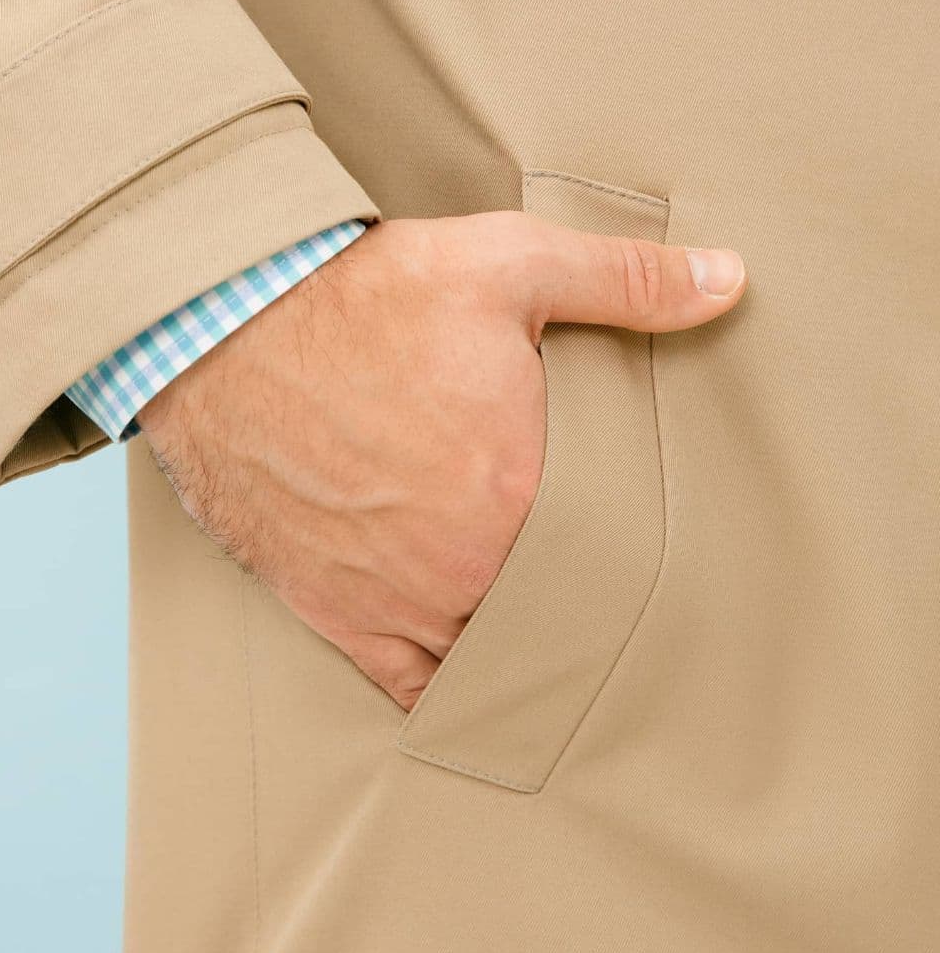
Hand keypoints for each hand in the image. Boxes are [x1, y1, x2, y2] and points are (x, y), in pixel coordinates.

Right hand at [137, 213, 745, 708]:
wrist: (222, 328)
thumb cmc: (363, 296)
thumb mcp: (506, 264)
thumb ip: (625, 281)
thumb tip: (729, 280)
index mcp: (521, 491)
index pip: (616, 552)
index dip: (634, 544)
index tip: (653, 539)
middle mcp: (466, 566)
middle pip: (556, 614)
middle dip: (580, 599)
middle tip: (602, 587)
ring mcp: (399, 600)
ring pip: (490, 658)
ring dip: (520, 648)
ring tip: (549, 637)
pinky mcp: (337, 613)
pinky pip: (408, 685)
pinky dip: (447, 689)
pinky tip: (474, 684)